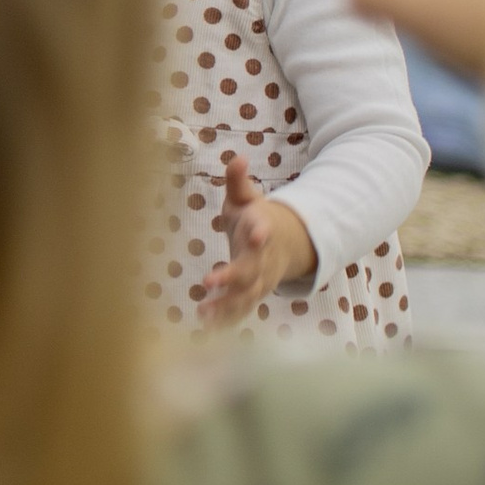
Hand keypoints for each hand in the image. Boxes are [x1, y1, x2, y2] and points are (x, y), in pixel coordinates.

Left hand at [197, 151, 316, 321]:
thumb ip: (238, 182)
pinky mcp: (253, 295)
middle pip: (252, 269)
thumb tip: (236, 157)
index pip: (263, 231)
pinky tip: (205, 326)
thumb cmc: (254, 217)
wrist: (282, 245)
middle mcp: (263, 258)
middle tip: (210, 281)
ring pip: (247, 295)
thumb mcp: (247, 198)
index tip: (257, 234)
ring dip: (225, 305)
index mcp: (261, 230)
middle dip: (233, 276)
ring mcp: (260, 280)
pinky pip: (241, 310)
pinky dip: (226, 320)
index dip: (261, 233)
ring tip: (203, 312)